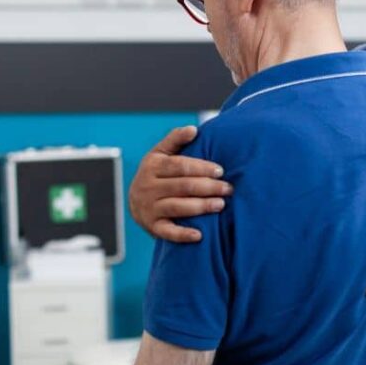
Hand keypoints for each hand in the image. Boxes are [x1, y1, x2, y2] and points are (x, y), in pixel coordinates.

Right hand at [129, 126, 232, 242]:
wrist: (137, 202)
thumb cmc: (157, 174)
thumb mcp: (161, 153)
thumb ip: (176, 139)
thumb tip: (193, 129)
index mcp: (152, 166)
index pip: (179, 166)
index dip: (201, 167)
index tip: (220, 170)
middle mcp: (148, 187)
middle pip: (182, 186)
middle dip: (208, 187)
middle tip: (228, 188)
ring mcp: (149, 208)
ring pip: (178, 207)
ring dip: (201, 206)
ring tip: (221, 204)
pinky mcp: (152, 226)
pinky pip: (168, 232)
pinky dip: (183, 234)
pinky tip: (199, 235)